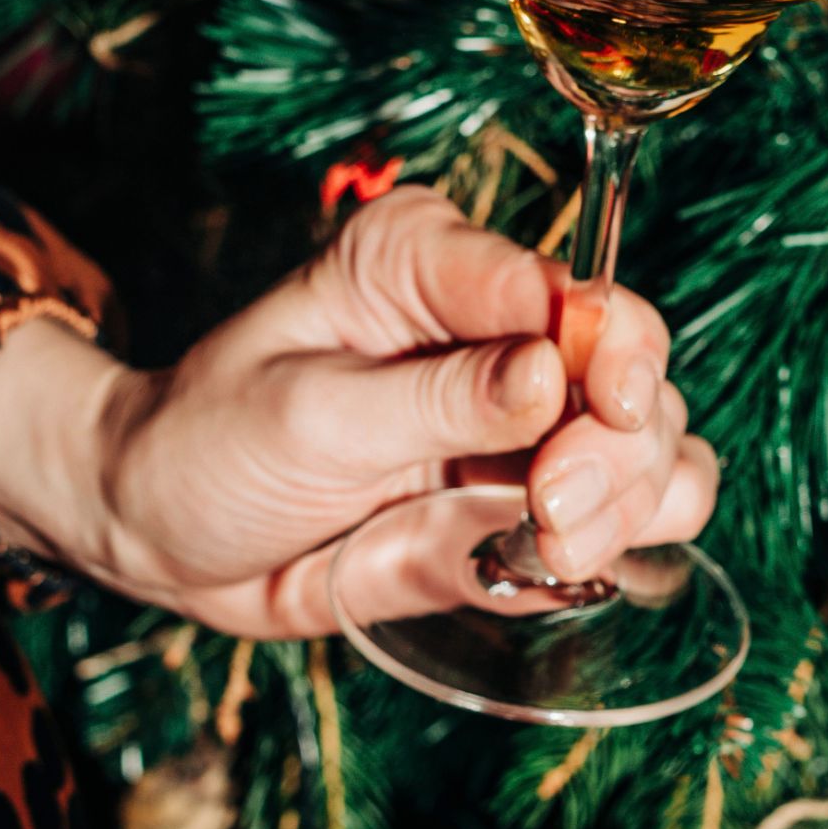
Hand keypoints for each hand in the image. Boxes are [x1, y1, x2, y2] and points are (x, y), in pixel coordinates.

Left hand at [0, 186, 718, 637]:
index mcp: (436, 263)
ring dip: (631, 506)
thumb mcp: (304, 417)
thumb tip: (554, 375)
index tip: (604, 415)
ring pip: (662, 450)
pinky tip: (554, 565)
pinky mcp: (544, 494)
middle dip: (616, 452)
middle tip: (550, 514)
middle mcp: (507, 327)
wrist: (165, 532)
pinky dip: (625, 544)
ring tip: (554, 548)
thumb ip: (436, 399)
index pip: (573, 289)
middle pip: (640, 373)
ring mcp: (537, 416)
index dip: (614, 349)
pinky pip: (641, 516)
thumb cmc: (209, 447)